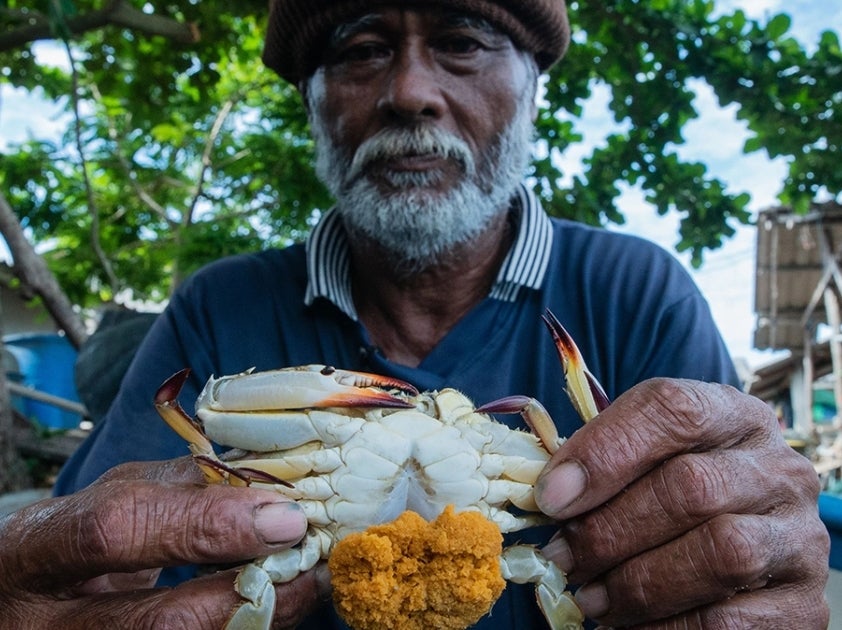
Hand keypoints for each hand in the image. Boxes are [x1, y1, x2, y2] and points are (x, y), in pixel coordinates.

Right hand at [0, 457, 322, 628]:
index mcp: (35, 549)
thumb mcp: (107, 501)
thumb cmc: (71, 542)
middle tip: (311, 561)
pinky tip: (281, 605)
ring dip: (262, 616)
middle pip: (155, 622)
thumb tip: (267, 479)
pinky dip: (247, 627)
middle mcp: (45, 623)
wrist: (22, 607)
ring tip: (311, 581)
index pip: (115, 531)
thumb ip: (179, 488)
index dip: (204, 524)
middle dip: (248, 591)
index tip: (283, 516)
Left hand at [535, 378, 829, 628]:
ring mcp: (800, 536)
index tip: (551, 497)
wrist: (734, 548)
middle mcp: (779, 469)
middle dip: (610, 530)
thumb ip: (602, 462)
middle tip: (563, 557)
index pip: (673, 409)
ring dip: (637, 582)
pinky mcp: (807, 604)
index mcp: (732, 415)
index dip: (605, 451)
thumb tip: (551, 495)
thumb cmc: (666, 493)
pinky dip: (667, 628)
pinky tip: (629, 626)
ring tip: (590, 597)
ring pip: (721, 552)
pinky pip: (732, 621)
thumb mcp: (643, 460)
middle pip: (691, 486)